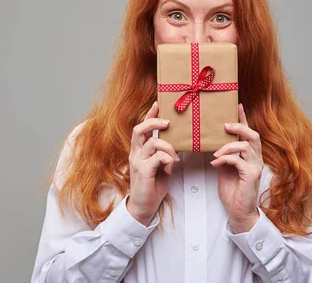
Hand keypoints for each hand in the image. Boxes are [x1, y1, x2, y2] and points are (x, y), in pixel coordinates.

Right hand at [127, 101, 179, 225]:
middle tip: (167, 122)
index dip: (149, 115)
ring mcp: (137, 161)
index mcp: (139, 151)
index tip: (158, 104)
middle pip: (139, 129)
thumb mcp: (160, 166)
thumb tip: (176, 143)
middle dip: (153, 121)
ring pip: (153, 142)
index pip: (141, 128)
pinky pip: (158, 157)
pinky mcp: (142, 171)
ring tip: (174, 158)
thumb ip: (164, 154)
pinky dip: (168, 160)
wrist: (144, 207)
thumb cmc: (152, 186)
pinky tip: (170, 168)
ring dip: (168, 147)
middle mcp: (135, 154)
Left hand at [210, 103, 263, 233]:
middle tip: (225, 125)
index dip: (244, 118)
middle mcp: (256, 158)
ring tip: (215, 153)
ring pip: (245, 146)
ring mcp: (256, 166)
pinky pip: (238, 160)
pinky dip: (225, 159)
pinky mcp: (252, 175)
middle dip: (239, 126)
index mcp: (250, 155)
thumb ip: (224, 154)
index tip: (237, 105)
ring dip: (227, 147)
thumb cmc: (233, 191)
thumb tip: (214, 143)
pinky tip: (215, 163)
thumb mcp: (225, 168)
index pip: (248, 133)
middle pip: (253, 135)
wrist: (238, 211)